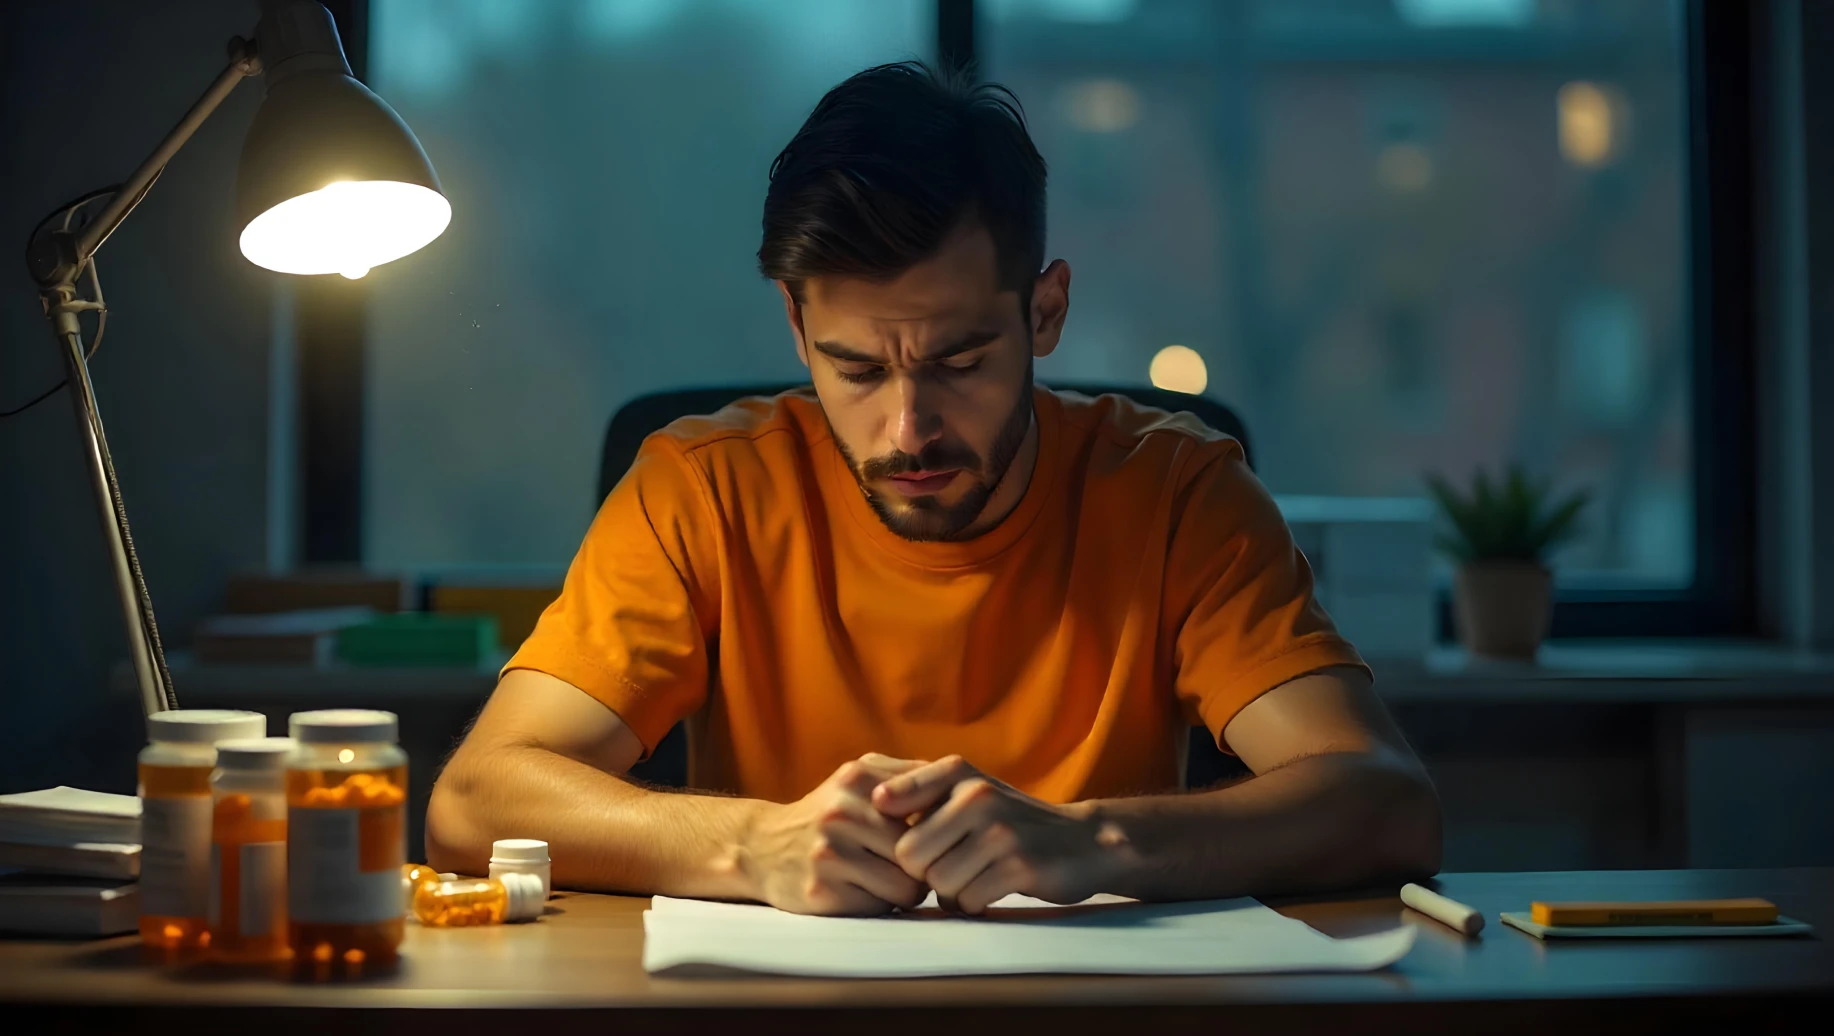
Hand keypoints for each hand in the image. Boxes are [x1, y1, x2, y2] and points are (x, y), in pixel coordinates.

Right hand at [739, 753, 929, 915]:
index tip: (932, 838)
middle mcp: (842, 813)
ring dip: (904, 890)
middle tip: (910, 867)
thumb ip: (906, 774)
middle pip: (920, 853)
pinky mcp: (821, 892)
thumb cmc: (826, 813)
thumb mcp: (858, 777)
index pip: (930, 809)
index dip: (937, 829)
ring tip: (888, 879)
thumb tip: (960, 783)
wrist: (760, 847)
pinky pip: (879, 908)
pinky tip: (862, 892)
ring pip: (905, 886)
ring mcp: (829, 854)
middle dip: (922, 865)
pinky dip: (879, 904)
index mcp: (858, 780)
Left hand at [872, 756, 1118, 913]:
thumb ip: (920, 793)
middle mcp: (976, 795)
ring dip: (952, 892)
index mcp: (957, 772)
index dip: (890, 834)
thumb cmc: (1008, 822)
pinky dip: (974, 903)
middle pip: (909, 856)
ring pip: (937, 883)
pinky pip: (967, 900)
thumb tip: (872, 800)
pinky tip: (993, 888)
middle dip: (925, 872)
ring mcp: (1000, 831)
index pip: (888, 803)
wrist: (1082, 842)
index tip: (908, 843)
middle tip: (951, 868)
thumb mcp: (966, 792)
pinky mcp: (1019, 866)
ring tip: (976, 877)